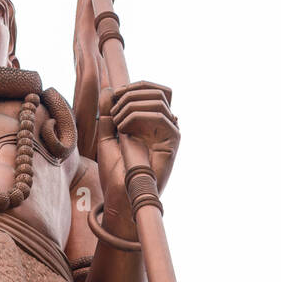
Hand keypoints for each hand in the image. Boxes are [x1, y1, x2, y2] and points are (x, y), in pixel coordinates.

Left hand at [96, 81, 179, 237]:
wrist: (120, 194)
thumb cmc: (115, 171)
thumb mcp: (107, 137)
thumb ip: (108, 115)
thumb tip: (108, 90)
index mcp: (150, 122)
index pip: (151, 90)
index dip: (133, 87)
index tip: (113, 96)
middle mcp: (163, 124)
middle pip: (156, 91)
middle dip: (131, 93)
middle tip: (113, 107)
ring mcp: (170, 132)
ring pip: (158, 100)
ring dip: (132, 105)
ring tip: (117, 122)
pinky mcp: (173, 141)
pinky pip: (161, 116)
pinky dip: (138, 116)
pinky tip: (124, 129)